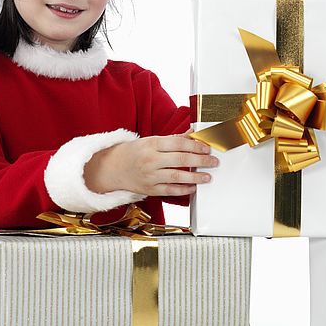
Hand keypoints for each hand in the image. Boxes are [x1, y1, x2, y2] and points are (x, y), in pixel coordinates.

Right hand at [83, 132, 217, 196]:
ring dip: (195, 177)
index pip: (178, 143)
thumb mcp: (151, 140)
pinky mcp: (149, 189)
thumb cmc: (134, 152)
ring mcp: (150, 176)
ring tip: (208, 177)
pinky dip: (183, 190)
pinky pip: (169, 190)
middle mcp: (151, 160)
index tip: (207, 148)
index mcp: (151, 144)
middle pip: (181, 159)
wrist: (112, 168)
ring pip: (177, 176)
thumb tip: (193, 134)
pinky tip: (193, 188)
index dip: (196, 146)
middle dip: (201, 160)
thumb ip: (173, 139)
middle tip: (213, 161)